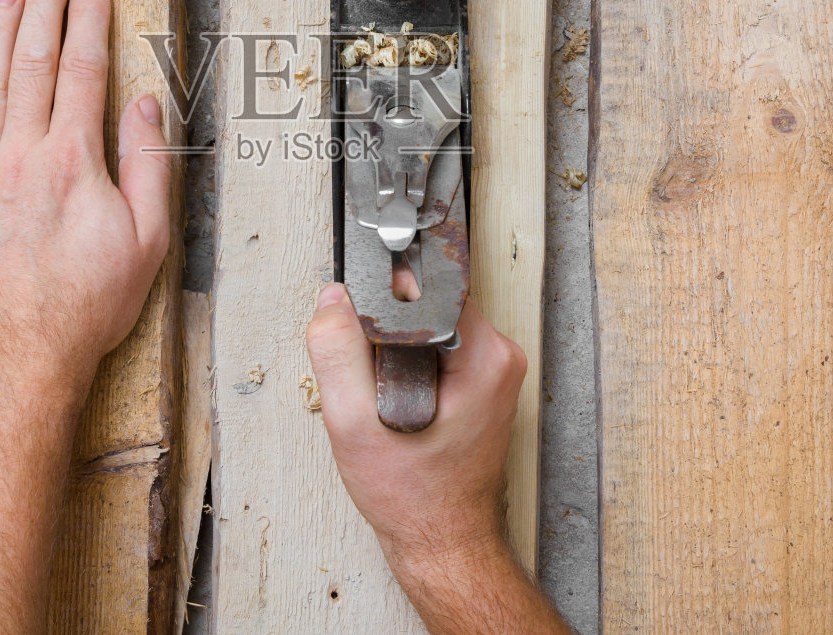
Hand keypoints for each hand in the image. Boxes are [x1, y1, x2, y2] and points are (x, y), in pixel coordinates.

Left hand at [0, 0, 171, 397]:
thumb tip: (145, 104)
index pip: (81, 71)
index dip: (88, 21)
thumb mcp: (147, 242)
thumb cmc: (87, 305)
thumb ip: (148, 164)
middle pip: (30, 61)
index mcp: (73, 162)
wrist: (15, 357)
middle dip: (42, 7)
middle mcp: (20, 156)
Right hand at [306, 284, 524, 567]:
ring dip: (393, 354)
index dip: (381, 303)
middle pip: (424, 306)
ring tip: (383, 400)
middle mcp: (498, 358)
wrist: (443, 543)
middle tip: (372, 385)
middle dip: (384, 334)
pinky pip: (432, 352)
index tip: (360, 334)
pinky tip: (394, 406)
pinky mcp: (480, 386)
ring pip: (424, 329)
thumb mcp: (353, 422)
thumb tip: (334, 299)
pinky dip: (405, 370)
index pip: (425, 288)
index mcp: (484, 356)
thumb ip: (337, 351)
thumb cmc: (414, 497)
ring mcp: (492, 372)